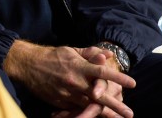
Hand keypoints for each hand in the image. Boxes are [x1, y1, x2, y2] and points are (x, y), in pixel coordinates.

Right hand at [3, 40, 134, 117]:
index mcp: (79, 67)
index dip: (119, 78)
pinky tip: (97, 117)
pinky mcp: (61, 103)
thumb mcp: (72, 50)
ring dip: (105, 113)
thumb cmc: (52, 56)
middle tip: (129, 113)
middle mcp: (76, 82)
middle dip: (116, 105)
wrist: (29, 65)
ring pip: (90, 106)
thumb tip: (107, 55)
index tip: (133, 84)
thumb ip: (90, 53)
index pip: (103, 72)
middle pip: (100, 96)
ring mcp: (68, 94)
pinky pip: (77, 110)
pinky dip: (88, 114)